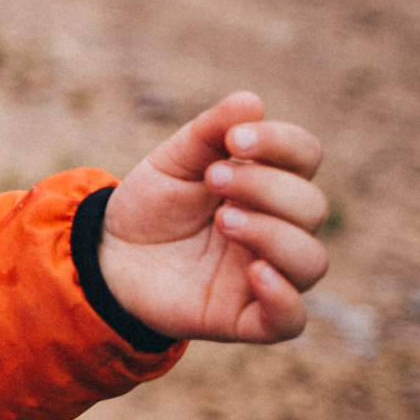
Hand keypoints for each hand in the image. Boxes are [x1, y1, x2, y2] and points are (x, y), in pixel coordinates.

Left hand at [99, 92, 328, 343]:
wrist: (107, 255)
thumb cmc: (151, 206)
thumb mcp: (172, 162)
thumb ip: (209, 132)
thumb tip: (252, 101)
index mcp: (267, 184)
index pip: (305, 157)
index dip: (281, 144)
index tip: (234, 140)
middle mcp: (278, 229)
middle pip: (311, 207)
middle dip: (267, 188)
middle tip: (215, 179)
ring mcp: (266, 274)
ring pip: (311, 261)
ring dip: (274, 234)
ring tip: (224, 220)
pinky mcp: (247, 317)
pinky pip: (291, 318)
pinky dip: (284, 296)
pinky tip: (255, 272)